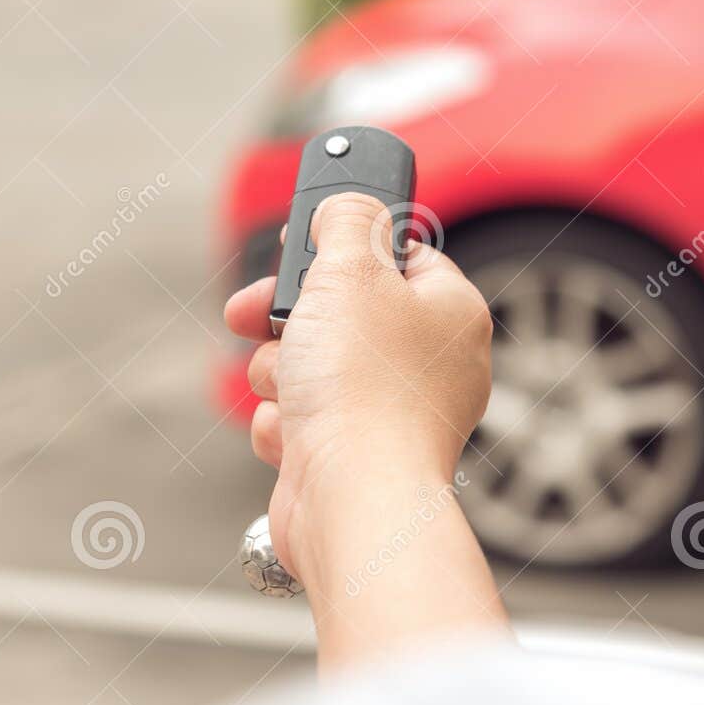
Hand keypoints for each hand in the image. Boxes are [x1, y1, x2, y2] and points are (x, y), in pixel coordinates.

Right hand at [225, 193, 506, 670]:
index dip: (339, 247)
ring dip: (282, 373)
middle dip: (288, 319)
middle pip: (343, 313)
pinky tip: (293, 436)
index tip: (296, 247)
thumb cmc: (362, 387)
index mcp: (450, 312)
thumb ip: (345, 220)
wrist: (352, 501)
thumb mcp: (348, 269)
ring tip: (289, 388)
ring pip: (312, 368)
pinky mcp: (356, 459)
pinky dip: (287, 425)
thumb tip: (346, 203)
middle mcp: (432, 365)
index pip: (398, 255)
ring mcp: (394, 417)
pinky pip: (304, 422)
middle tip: (253, 313)